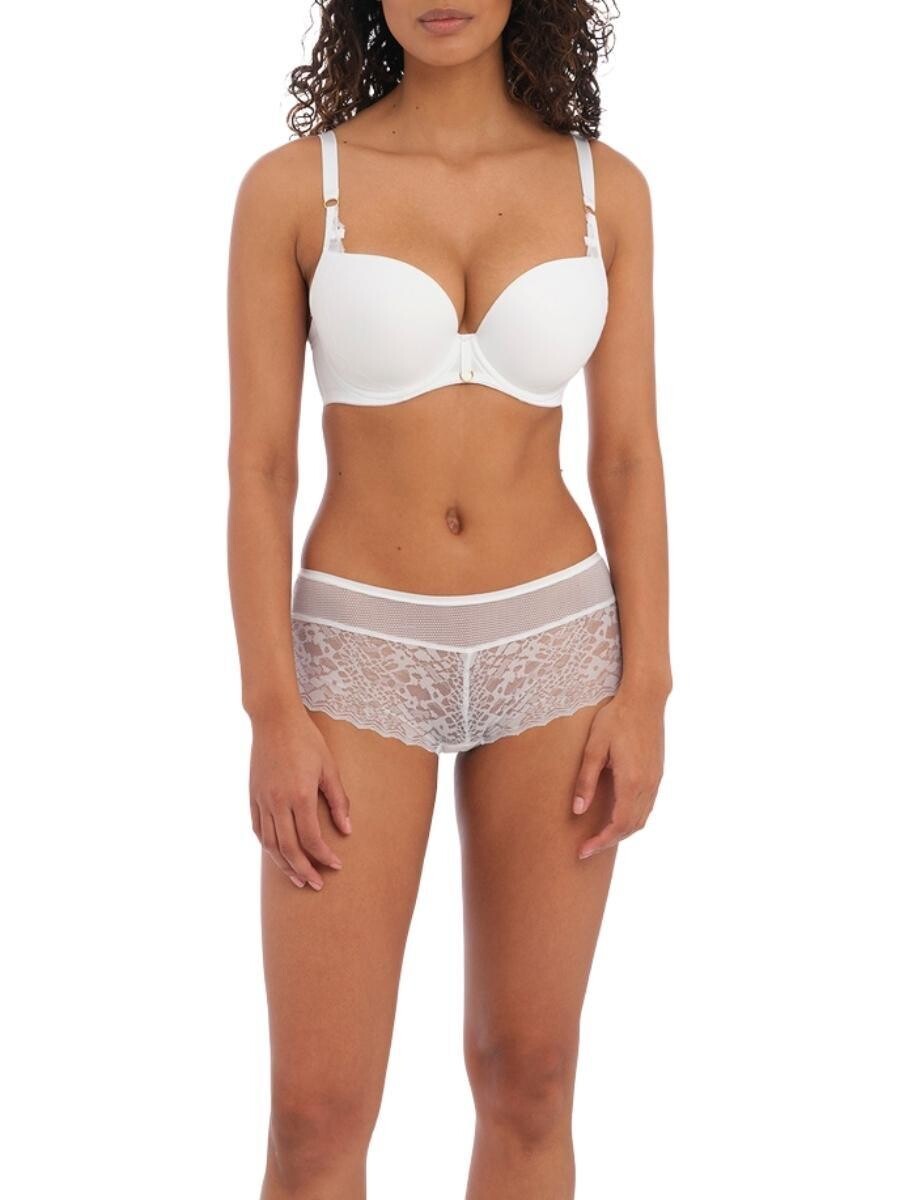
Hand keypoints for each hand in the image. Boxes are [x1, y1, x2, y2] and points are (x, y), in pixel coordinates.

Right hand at [249, 707, 351, 889]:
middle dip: (304, 871)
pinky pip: (258, 830)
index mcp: (300, 795)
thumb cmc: (307, 740)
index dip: (324, 856)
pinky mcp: (253, 796)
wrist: (274, 720)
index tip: (337, 865)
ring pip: (270, 844)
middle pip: (289, 849)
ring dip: (284, 865)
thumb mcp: (329, 767)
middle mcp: (277, 802)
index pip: (311, 839)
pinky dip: (268, 847)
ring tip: (297, 879)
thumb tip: (347, 831)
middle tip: (317, 885)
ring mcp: (262, 800)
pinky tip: (278, 855)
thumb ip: (339, 801)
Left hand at [572, 689, 665, 858]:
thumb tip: (578, 810)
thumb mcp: (594, 747)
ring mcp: (655, 780)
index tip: (583, 851)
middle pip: (631, 827)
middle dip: (609, 841)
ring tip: (600, 836)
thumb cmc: (616, 718)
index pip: (618, 825)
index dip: (601, 842)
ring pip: (642, 819)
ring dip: (621, 832)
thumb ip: (586, 780)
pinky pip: (646, 806)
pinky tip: (617, 816)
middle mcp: (647, 785)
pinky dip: (632, 818)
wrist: (645, 698)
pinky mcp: (657, 773)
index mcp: (631, 782)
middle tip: (586, 848)